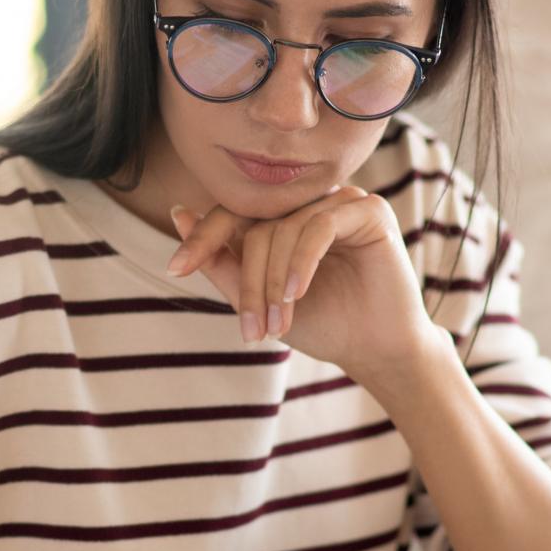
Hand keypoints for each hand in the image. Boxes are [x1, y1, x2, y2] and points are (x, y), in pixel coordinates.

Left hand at [166, 186, 436, 380]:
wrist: (374, 349)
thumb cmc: (323, 323)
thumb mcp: (259, 298)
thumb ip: (221, 260)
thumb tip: (179, 212)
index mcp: (283, 217)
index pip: (234, 213)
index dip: (203, 239)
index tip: (176, 268)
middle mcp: (310, 202)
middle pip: (257, 227)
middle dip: (251, 283)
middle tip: (253, 330)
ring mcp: (340, 201)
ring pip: (285, 229)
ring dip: (275, 283)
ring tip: (280, 324)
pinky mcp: (369, 210)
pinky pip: (320, 226)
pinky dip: (302, 262)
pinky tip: (297, 294)